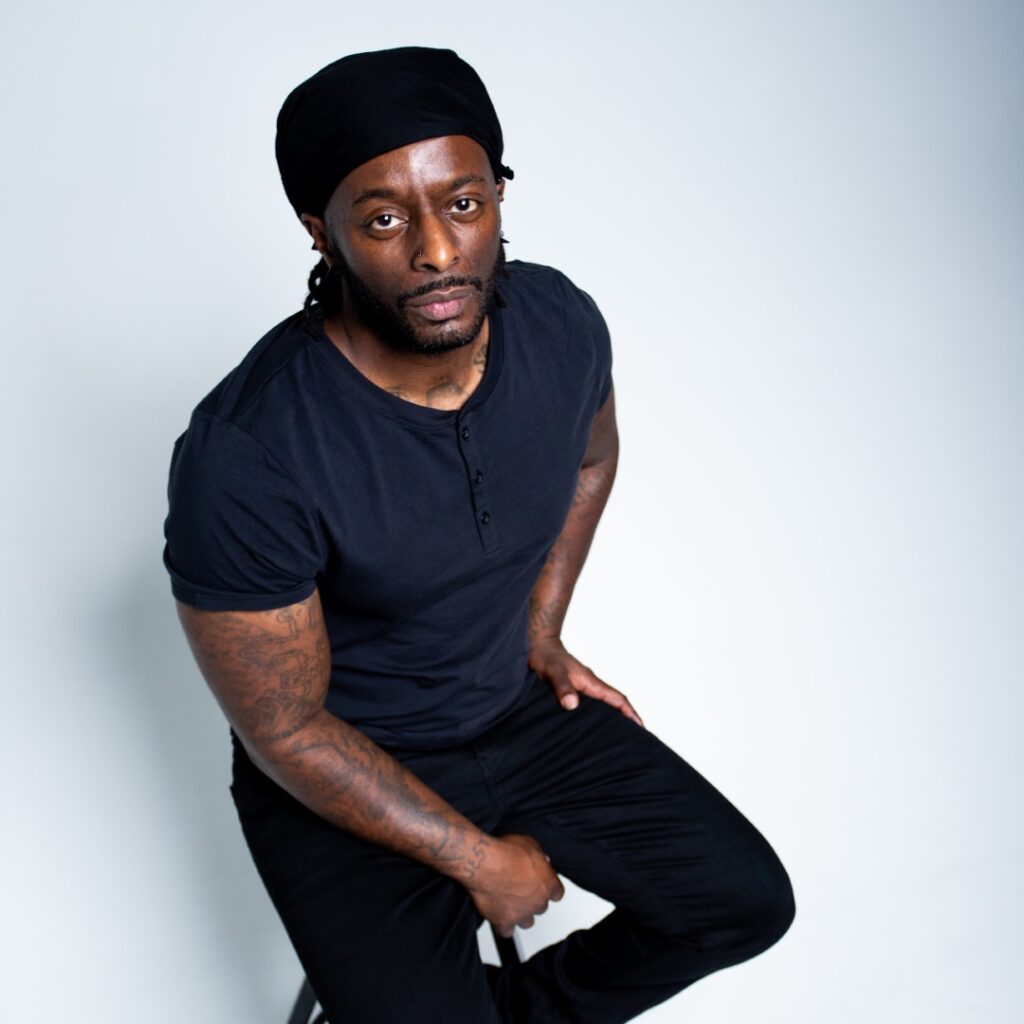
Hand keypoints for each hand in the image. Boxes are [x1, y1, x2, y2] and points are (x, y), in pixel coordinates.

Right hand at [465, 834, 564, 936]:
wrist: (486, 863)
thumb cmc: (506, 852)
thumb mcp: (530, 844)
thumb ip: (540, 855)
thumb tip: (543, 860)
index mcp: (548, 883)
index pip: (557, 893)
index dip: (548, 889)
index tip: (542, 885)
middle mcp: (538, 902)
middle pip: (541, 907)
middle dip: (532, 900)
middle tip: (520, 889)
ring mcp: (522, 914)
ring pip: (527, 921)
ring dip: (520, 914)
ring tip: (509, 902)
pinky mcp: (504, 922)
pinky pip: (507, 931)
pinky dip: (503, 925)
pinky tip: (499, 916)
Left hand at [528, 637, 643, 726]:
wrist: (538, 645)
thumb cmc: (546, 657)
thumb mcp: (553, 672)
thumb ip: (562, 686)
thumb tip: (572, 705)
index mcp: (591, 682)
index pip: (617, 698)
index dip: (630, 712)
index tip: (641, 727)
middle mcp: (590, 685)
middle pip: (615, 703)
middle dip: (627, 718)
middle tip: (635, 738)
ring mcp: (583, 687)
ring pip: (604, 704)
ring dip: (613, 717)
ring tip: (617, 737)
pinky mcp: (573, 689)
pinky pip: (591, 704)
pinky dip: (597, 715)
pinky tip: (591, 725)